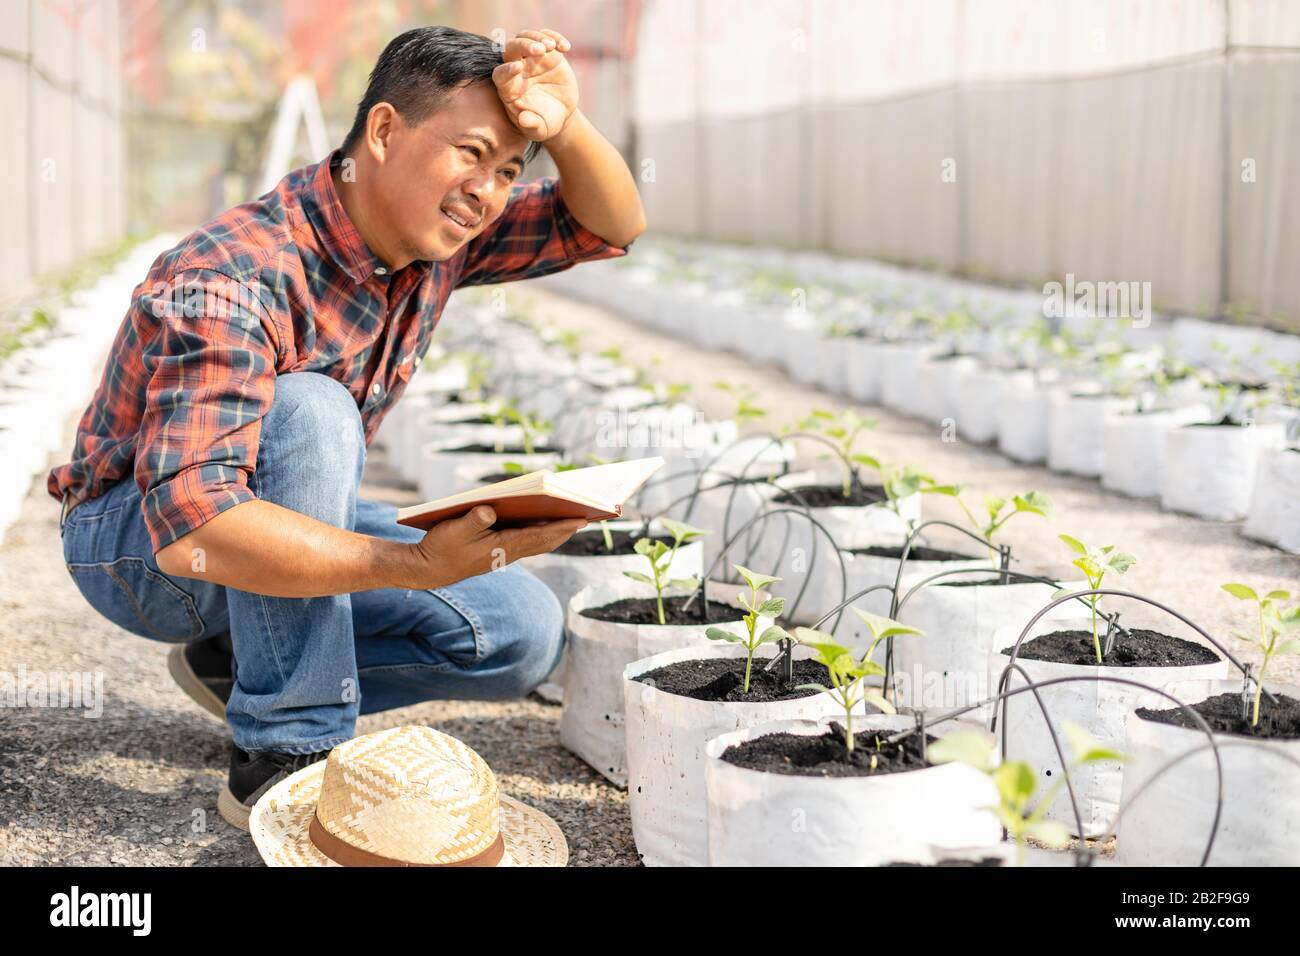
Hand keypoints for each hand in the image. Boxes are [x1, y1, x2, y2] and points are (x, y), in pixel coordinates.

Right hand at [401, 505, 585, 589]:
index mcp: (501, 546)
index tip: (582, 519)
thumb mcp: (452, 531)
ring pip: (538, 542)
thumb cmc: (440, 548)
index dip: (561, 527)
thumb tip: (488, 511)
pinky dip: (541, 533)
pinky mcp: (498, 552)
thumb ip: (471, 521)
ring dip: (557, 532)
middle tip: (589, 516)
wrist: (428, 570)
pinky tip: (545, 522)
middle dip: (566, 529)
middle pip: (545, 540)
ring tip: (574, 518)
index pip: (539, 536)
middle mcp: (507, 552)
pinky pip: (527, 542)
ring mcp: (504, 554)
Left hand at [492, 28, 577, 140]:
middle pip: (511, 48)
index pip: (500, 74)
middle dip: (523, 45)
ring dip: (538, 37)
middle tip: (540, 50)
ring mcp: (531, 59)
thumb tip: (524, 120)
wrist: (559, 114)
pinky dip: (555, 37)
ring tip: (552, 47)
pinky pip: (547, 37)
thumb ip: (531, 125)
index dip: (506, 70)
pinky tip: (565, 47)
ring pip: (526, 37)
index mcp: (508, 88)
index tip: (518, 68)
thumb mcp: (539, 129)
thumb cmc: (544, 123)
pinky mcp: (547, 53)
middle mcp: (516, 69)